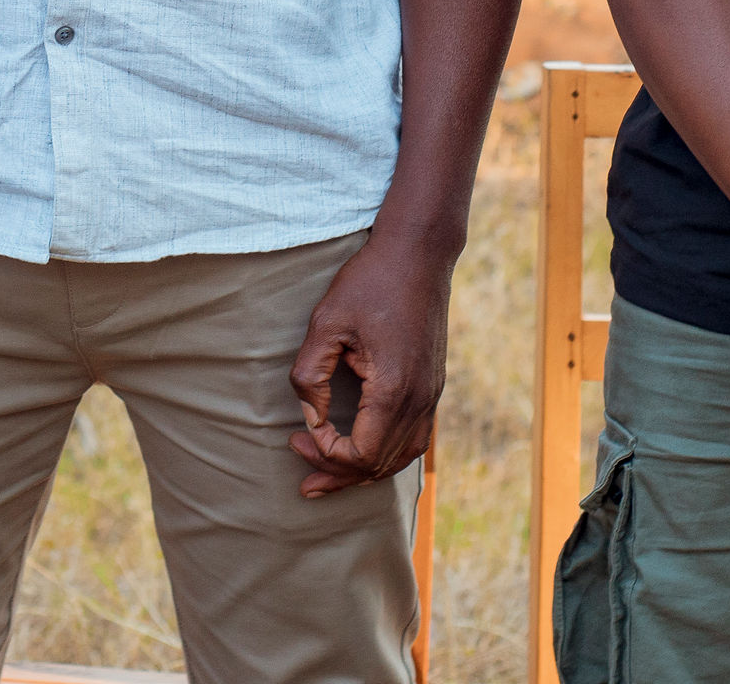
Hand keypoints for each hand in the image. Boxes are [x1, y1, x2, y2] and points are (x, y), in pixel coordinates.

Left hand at [287, 230, 452, 500]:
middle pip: (379, 465)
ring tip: (327, 475)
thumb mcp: (326, 322)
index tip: (296, 435)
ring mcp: (431, 395)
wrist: (418, 254)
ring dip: (363, 472)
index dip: (325, 455)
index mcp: (393, 388)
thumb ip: (310, 374)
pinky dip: (387, 456)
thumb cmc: (369, 282)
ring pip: (400, 458)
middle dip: (336, 473)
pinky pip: (414, 439)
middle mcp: (419, 400)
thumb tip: (309, 416)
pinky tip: (365, 454)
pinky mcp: (433, 387)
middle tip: (301, 472)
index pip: (360, 454)